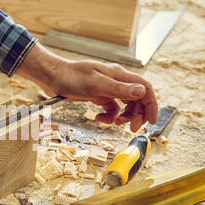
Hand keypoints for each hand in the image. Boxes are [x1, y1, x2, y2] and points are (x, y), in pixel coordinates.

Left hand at [16, 43, 157, 131]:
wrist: (52, 76)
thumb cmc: (71, 77)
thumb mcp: (95, 84)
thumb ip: (119, 89)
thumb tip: (142, 92)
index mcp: (119, 75)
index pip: (145, 88)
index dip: (151, 105)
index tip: (151, 122)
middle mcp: (116, 81)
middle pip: (137, 99)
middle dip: (137, 115)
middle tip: (131, 128)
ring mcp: (107, 88)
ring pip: (125, 105)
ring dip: (123, 117)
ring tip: (114, 124)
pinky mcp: (98, 95)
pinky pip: (111, 108)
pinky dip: (108, 116)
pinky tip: (98, 118)